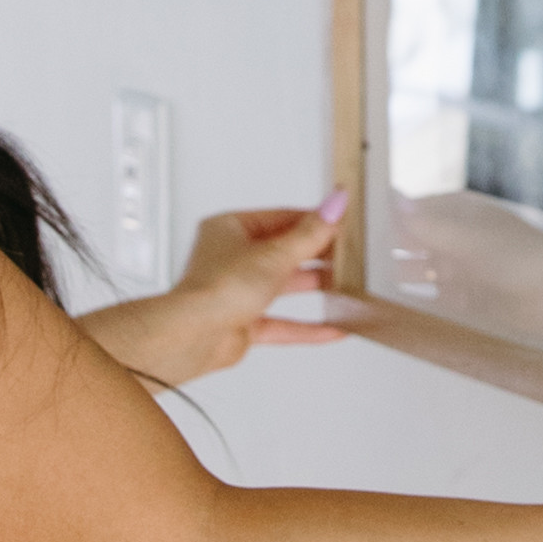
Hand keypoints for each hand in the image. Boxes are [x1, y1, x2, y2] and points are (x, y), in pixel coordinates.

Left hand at [97, 195, 350, 386]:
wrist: (195, 335)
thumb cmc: (216, 289)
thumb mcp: (275, 254)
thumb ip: (310, 234)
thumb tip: (333, 206)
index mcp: (228, 229)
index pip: (279, 218)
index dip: (312, 220)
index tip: (339, 222)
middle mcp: (230, 258)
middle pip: (282, 251)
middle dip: (315, 254)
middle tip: (346, 252)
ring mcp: (237, 292)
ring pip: (283, 285)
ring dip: (313, 285)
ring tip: (344, 284)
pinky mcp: (243, 322)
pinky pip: (282, 322)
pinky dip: (307, 326)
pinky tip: (332, 328)